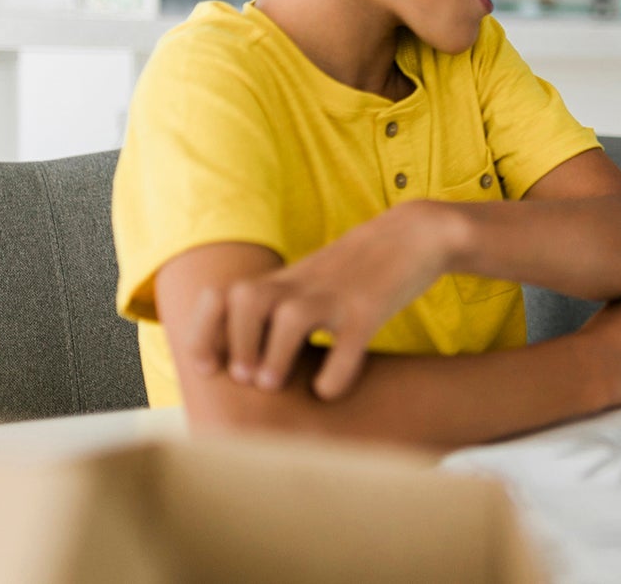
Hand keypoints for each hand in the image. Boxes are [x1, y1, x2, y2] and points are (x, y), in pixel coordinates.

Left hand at [187, 201, 449, 399]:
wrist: (415, 233)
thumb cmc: (358, 268)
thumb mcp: (310, 278)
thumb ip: (280, 307)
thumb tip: (250, 360)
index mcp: (284, 280)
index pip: (222, 295)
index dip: (204, 331)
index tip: (207, 366)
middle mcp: (303, 284)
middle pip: (246, 300)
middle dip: (236, 342)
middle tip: (244, 378)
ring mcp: (337, 294)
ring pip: (291, 317)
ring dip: (273, 355)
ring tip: (273, 384)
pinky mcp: (371, 308)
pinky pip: (349, 343)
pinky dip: (335, 373)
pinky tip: (329, 388)